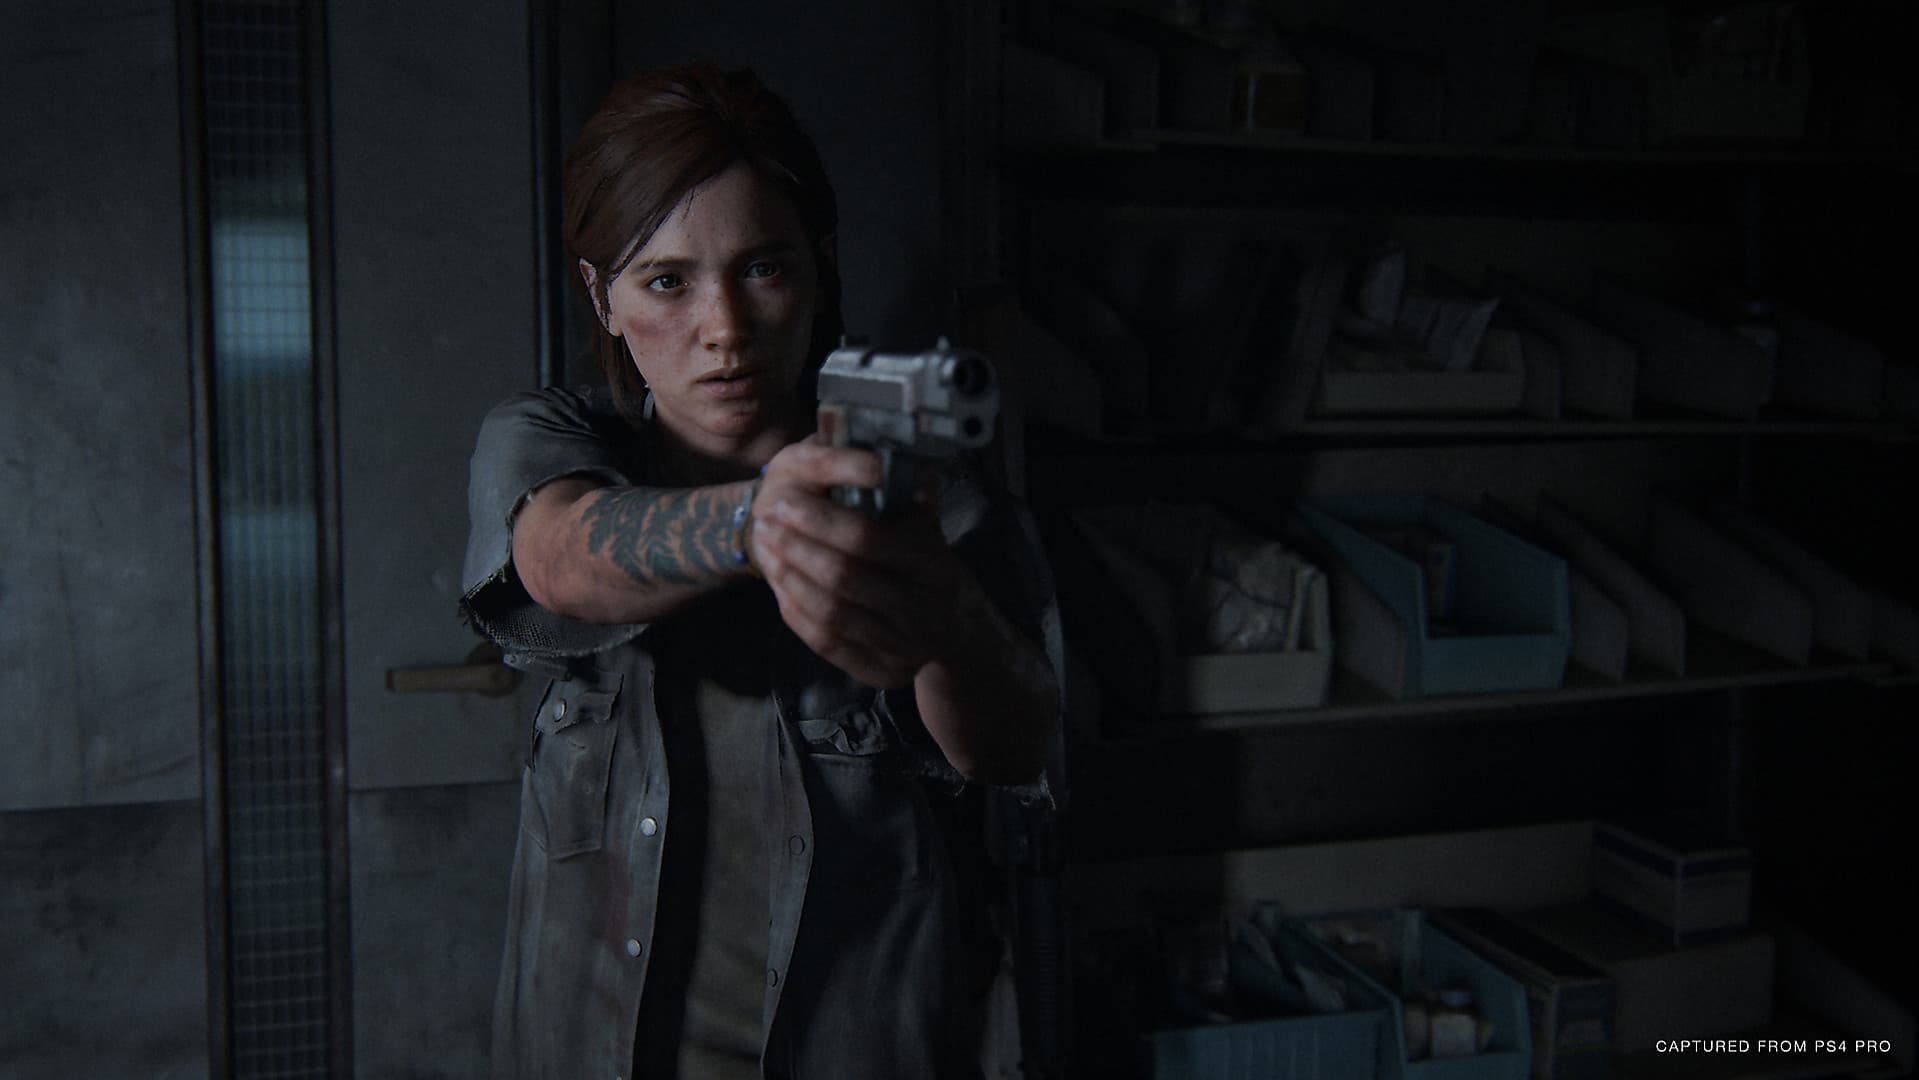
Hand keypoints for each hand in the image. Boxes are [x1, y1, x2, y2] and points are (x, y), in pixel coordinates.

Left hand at [748, 439, 963, 687]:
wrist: (952, 628)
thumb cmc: (921, 563)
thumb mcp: (922, 527)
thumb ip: (902, 496)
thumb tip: (885, 451)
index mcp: (935, 564)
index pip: (868, 537)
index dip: (820, 519)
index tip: (784, 500)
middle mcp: (926, 609)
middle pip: (844, 577)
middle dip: (796, 547)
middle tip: (764, 523)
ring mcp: (906, 647)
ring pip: (831, 612)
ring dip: (789, 578)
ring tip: (766, 550)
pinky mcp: (884, 672)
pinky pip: (827, 643)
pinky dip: (796, 613)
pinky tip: (780, 586)